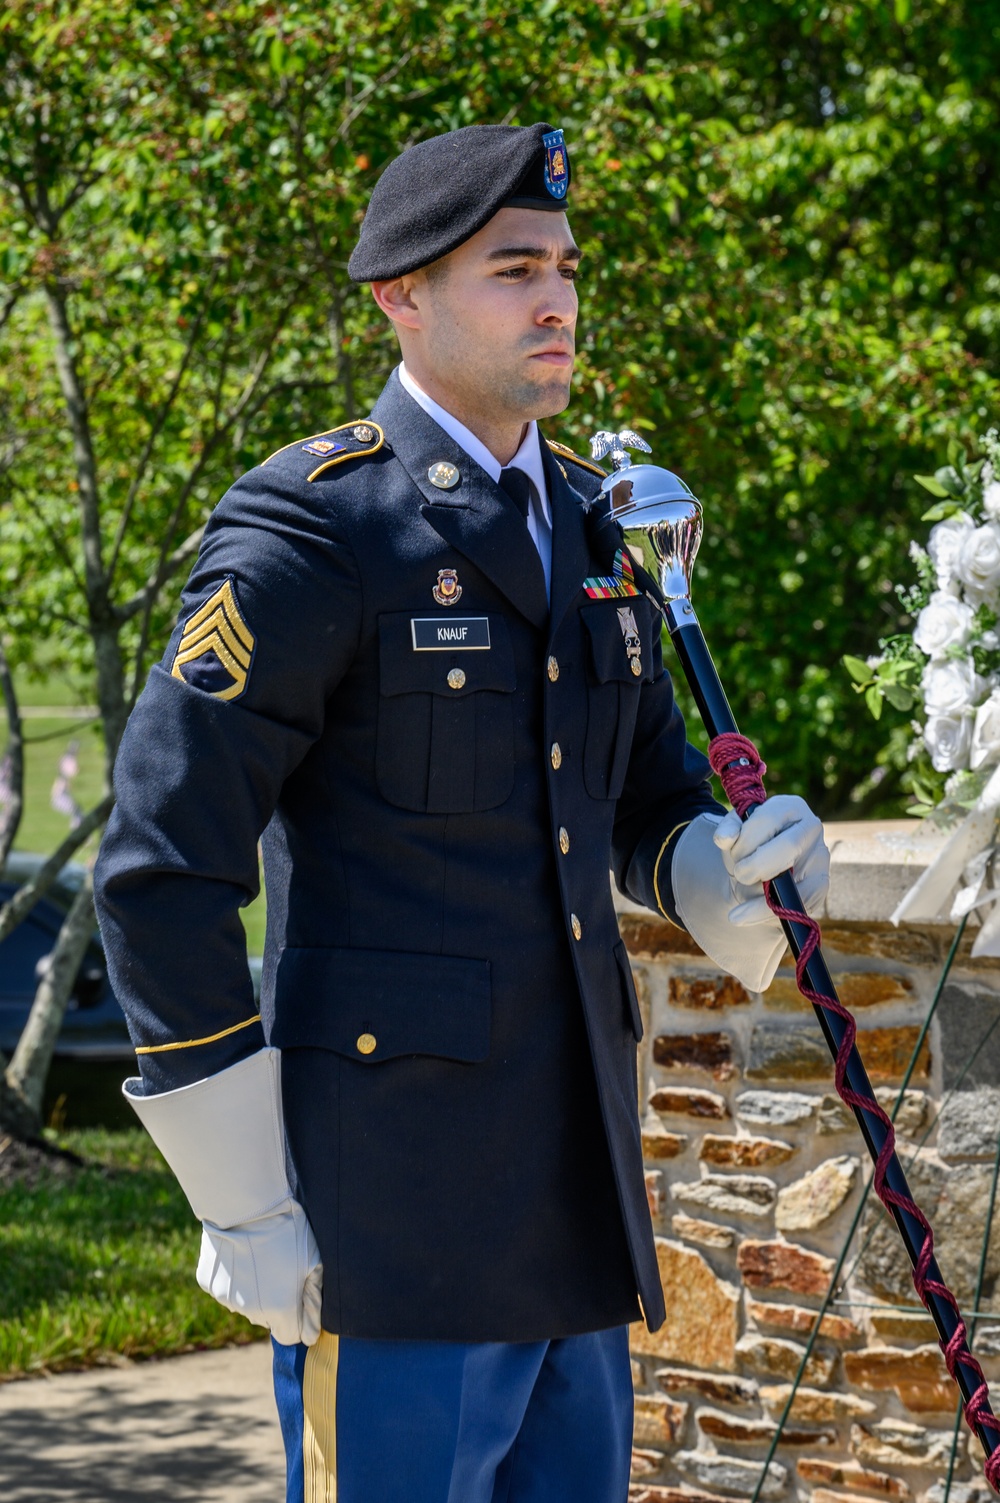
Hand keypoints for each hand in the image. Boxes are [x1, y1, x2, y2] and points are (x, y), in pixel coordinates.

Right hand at [197, 1196, 322, 1346]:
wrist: (246, 1203)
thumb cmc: (287, 1228)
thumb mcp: (313, 1261)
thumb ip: (313, 1303)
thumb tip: (310, 1336)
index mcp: (280, 1309)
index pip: (290, 1335)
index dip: (297, 1317)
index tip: (298, 1294)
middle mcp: (251, 1311)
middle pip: (268, 1319)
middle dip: (276, 1300)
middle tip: (280, 1265)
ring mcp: (226, 1298)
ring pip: (245, 1304)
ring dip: (254, 1288)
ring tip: (259, 1255)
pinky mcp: (208, 1283)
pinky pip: (225, 1288)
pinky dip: (233, 1277)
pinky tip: (239, 1252)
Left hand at [712, 795, 828, 926]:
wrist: (760, 870)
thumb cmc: (749, 846)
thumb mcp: (734, 836)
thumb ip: (727, 832)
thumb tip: (725, 838)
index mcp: (790, 807)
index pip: (767, 819)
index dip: (746, 840)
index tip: (731, 854)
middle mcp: (811, 827)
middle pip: (788, 846)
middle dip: (757, 865)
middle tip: (739, 874)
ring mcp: (821, 856)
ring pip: (797, 879)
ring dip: (762, 897)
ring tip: (736, 908)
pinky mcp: (821, 883)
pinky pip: (800, 903)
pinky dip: (768, 912)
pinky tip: (744, 917)